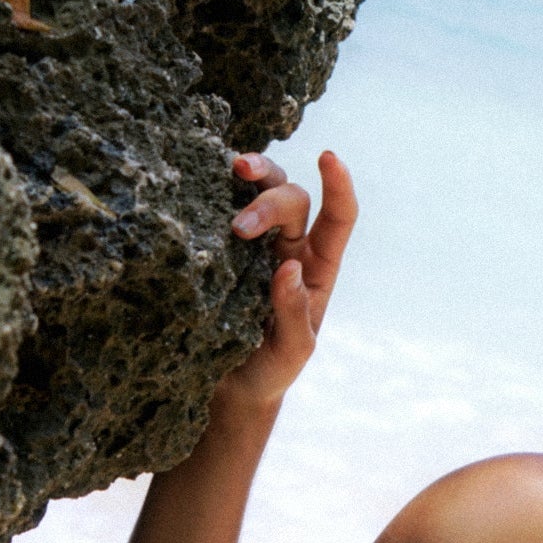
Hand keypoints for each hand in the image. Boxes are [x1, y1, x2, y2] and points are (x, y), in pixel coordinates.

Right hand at [216, 148, 357, 410]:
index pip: (338, 219)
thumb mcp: (291, 351)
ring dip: (252, 178)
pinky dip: (218, 188)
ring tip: (232, 173)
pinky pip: (224, 204)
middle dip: (269, 203)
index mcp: (317, 269)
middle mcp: (291, 247)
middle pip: (292, 200)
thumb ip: (293, 312)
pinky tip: (203, 183)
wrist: (231, 385)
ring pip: (262, 189)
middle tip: (239, 227)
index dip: (339, 187)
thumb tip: (289, 267)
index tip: (328, 157)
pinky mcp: (222, 244)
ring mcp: (256, 243)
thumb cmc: (271, 369)